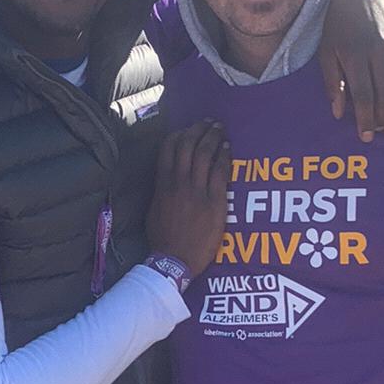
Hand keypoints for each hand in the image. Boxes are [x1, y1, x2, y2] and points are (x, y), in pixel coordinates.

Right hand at [147, 121, 230, 275]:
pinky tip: (228, 148)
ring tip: (220, 129)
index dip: (179, 134)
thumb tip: (166, 179)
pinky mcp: (214, 202)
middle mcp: (178, 183)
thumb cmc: (163, 239)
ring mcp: (197, 191)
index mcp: (162, 185)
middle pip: (188, 146)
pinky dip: (224, 157)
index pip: (168, 149)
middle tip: (209, 122)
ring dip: (213, 138)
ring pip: (204, 155)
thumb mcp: (155, 210)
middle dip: (199, 130)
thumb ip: (161, 192)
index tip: (188, 128)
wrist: (174, 260)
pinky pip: (220, 172)